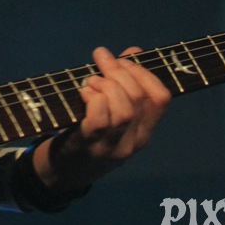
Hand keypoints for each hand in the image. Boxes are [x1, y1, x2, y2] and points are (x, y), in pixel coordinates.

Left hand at [33, 46, 170, 193]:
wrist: (62, 172)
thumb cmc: (88, 131)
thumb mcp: (112, 111)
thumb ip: (124, 82)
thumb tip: (134, 51)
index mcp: (144, 131)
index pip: (161, 98)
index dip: (144, 72)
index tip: (124, 59)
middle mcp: (133, 141)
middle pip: (138, 98)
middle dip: (119, 69)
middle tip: (101, 60)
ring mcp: (113, 147)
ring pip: (124, 109)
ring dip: (104, 84)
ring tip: (90, 81)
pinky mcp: (90, 147)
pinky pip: (99, 119)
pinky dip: (92, 98)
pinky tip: (83, 93)